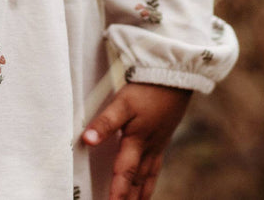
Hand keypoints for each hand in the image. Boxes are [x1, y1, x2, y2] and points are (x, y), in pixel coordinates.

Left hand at [81, 80, 192, 199]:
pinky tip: (147, 181)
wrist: (176, 76)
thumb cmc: (149, 89)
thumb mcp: (123, 103)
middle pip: (138, 180)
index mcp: (137, 142)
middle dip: (130, 198)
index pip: (124, 174)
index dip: (117, 193)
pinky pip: (156, 166)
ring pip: (148, 175)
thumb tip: (87, 140)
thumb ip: (105, 123)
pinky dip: (150, 180)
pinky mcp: (162, 137)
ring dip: (141, 193)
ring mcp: (158, 143)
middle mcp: (149, 147)